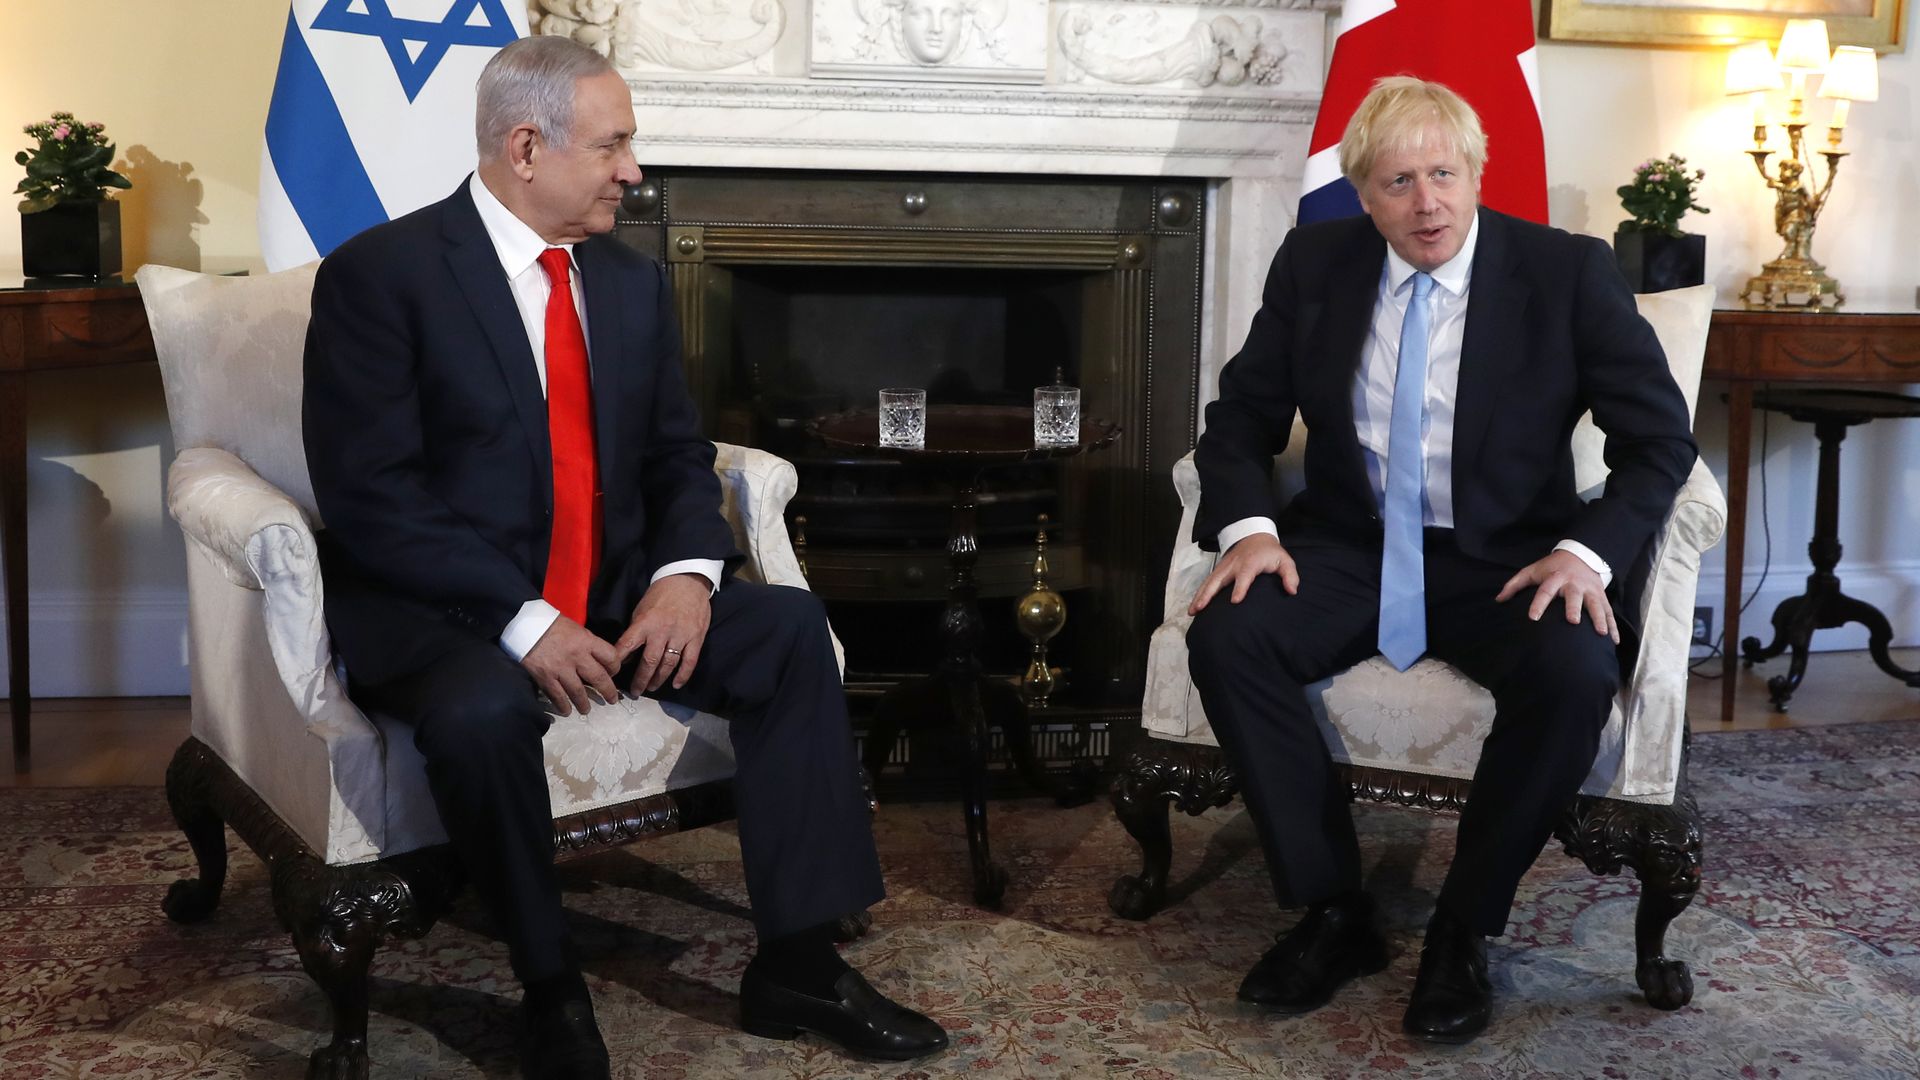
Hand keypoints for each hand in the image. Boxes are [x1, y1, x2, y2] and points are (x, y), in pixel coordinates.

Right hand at [521, 616, 620, 716]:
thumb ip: (586, 642)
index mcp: (586, 641)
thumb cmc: (549, 623)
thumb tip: (596, 657)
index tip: (613, 673)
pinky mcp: (545, 677)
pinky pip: (557, 696)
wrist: (523, 624)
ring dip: (584, 703)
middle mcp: (577, 656)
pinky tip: (566, 710)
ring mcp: (560, 668)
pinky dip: (563, 706)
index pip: (610, 657)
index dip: (615, 667)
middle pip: (599, 678)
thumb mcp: (574, 627)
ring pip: (578, 692)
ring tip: (586, 710)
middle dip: (608, 691)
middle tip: (611, 699)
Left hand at [616, 573, 712, 694]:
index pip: (627, 646)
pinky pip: (690, 661)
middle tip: (635, 691)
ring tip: (652, 687)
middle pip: (649, 662)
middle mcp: (662, 631)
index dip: (618, 662)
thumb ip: (635, 631)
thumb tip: (626, 654)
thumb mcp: (641, 609)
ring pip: (668, 664)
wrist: (687, 580)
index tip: (612, 675)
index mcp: (645, 623)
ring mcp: (680, 636)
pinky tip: (676, 684)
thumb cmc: (661, 594)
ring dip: (659, 679)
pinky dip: (683, 675)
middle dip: (641, 679)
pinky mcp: (696, 638)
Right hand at [1189, 533, 1298, 614]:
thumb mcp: (1284, 560)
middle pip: (1218, 580)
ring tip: (1192, 611)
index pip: (1244, 576)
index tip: (1235, 601)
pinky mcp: (1219, 571)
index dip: (1240, 587)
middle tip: (1201, 608)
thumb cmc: (1270, 552)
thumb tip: (1292, 591)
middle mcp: (1233, 565)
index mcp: (1250, 563)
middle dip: (1208, 594)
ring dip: (1199, 596)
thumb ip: (1290, 575)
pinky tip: (1194, 607)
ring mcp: (1224, 568)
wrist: (1254, 536)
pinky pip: (1207, 583)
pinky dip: (1199, 594)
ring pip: (1209, 582)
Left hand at [1495, 550, 1618, 642]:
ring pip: (1596, 604)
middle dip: (1574, 607)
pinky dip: (1613, 626)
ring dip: (1599, 618)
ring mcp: (1590, 590)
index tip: (1533, 617)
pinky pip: (1608, 612)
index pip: (1545, 591)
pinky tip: (1614, 640)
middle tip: (1573, 621)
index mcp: (1555, 578)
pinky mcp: (1601, 596)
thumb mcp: (1532, 570)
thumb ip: (1515, 584)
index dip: (1539, 603)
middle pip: (1574, 596)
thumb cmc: (1552, 567)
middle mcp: (1574, 584)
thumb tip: (1498, 599)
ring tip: (1601, 633)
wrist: (1581, 554)